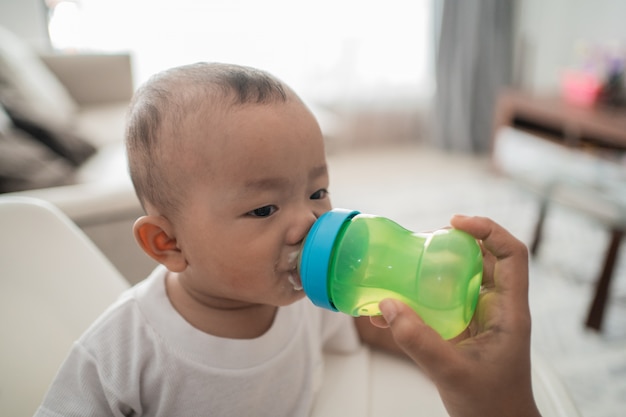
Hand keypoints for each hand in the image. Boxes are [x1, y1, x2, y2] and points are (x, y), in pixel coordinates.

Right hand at [371, 215, 541, 416]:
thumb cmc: (491, 406)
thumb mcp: (452, 373)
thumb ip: (418, 341)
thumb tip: (386, 305)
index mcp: (509, 311)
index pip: (512, 254)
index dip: (488, 230)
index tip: (454, 224)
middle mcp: (498, 308)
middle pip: (484, 259)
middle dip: (454, 245)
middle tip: (423, 242)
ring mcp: (481, 318)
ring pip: (462, 279)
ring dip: (435, 270)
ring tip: (406, 268)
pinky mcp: (464, 330)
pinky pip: (443, 303)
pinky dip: (421, 298)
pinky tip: (392, 307)